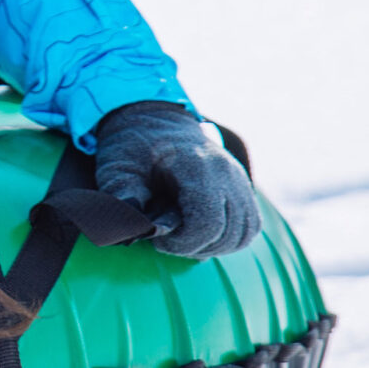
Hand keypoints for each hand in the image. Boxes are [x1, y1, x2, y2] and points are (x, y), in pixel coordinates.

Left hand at [90, 101, 260, 258]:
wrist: (155, 121)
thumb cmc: (134, 145)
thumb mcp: (117, 165)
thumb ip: (123, 193)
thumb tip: (132, 227)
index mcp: (197, 165)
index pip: (208, 222)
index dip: (183, 243)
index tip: (158, 239)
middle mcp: (226, 172)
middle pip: (228, 233)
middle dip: (195, 247)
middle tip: (167, 241)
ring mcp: (239, 180)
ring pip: (243, 233)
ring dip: (214, 247)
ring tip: (184, 239)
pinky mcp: (243, 188)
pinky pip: (250, 226)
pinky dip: (230, 239)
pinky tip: (203, 236)